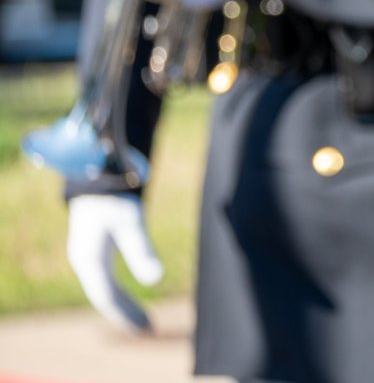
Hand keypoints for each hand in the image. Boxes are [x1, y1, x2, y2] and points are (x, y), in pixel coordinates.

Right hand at [67, 194, 163, 333]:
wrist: (98, 176)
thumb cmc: (115, 199)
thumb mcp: (131, 223)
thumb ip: (142, 250)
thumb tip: (157, 280)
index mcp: (89, 258)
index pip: (106, 295)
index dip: (125, 313)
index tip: (145, 327)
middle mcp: (83, 261)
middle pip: (103, 297)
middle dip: (124, 314)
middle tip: (148, 328)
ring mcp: (85, 257)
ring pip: (102, 290)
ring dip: (122, 306)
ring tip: (143, 320)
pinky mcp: (92, 252)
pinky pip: (103, 281)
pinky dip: (118, 294)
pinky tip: (131, 299)